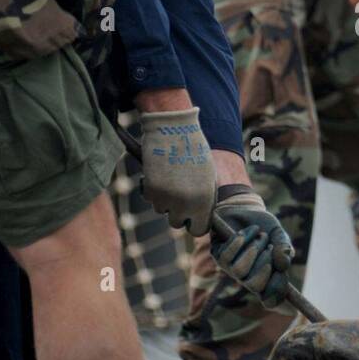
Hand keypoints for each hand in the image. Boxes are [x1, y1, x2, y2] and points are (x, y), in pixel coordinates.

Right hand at [139, 106, 216, 234]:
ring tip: (171, 178)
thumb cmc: (194, 150)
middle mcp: (186, 204)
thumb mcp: (208, 176)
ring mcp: (167, 198)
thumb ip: (204, 199)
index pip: (199, 230)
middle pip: (177, 223)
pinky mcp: (151, 190)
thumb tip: (200, 215)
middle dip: (176, 212)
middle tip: (177, 195)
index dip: (194, 223)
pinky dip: (153, 190)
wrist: (174, 129)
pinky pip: (150, 199)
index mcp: (205, 201)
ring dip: (164, 200)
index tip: (190, 216)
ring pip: (162, 210)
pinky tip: (160, 174)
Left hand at [210, 187, 295, 311]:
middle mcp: (247, 277)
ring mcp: (231, 269)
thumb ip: (284, 248)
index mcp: (266, 277)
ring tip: (259, 234)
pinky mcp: (219, 256)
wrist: (244, 208)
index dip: (277, 295)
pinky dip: (240, 241)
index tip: (283, 279)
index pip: (270, 298)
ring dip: (253, 249)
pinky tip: (246, 231)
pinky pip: (228, 256)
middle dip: (265, 264)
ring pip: (240, 271)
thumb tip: (284, 266)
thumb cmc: (263, 225)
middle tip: (268, 246)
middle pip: (256, 287)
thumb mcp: (278, 233)